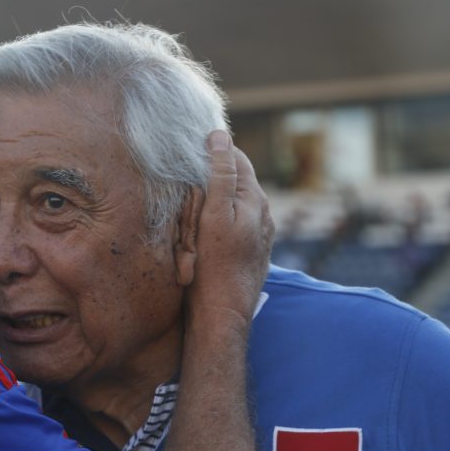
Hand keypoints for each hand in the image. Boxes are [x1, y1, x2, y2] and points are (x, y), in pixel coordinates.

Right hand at [187, 129, 273, 334]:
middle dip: (215, 171)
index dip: (216, 148)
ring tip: (192, 193)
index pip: (237, 159)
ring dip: (217, 195)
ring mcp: (259, 236)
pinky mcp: (251, 253)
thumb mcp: (213, 215)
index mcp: (255, 200)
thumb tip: (220, 137)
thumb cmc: (213, 266)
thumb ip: (220, 175)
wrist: (222, 313)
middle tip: (186, 166)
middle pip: (237, 181)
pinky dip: (220, 217)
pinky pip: (234, 225)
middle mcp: (263, 215)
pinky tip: (205, 225)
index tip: (192, 143)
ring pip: (236, 204)